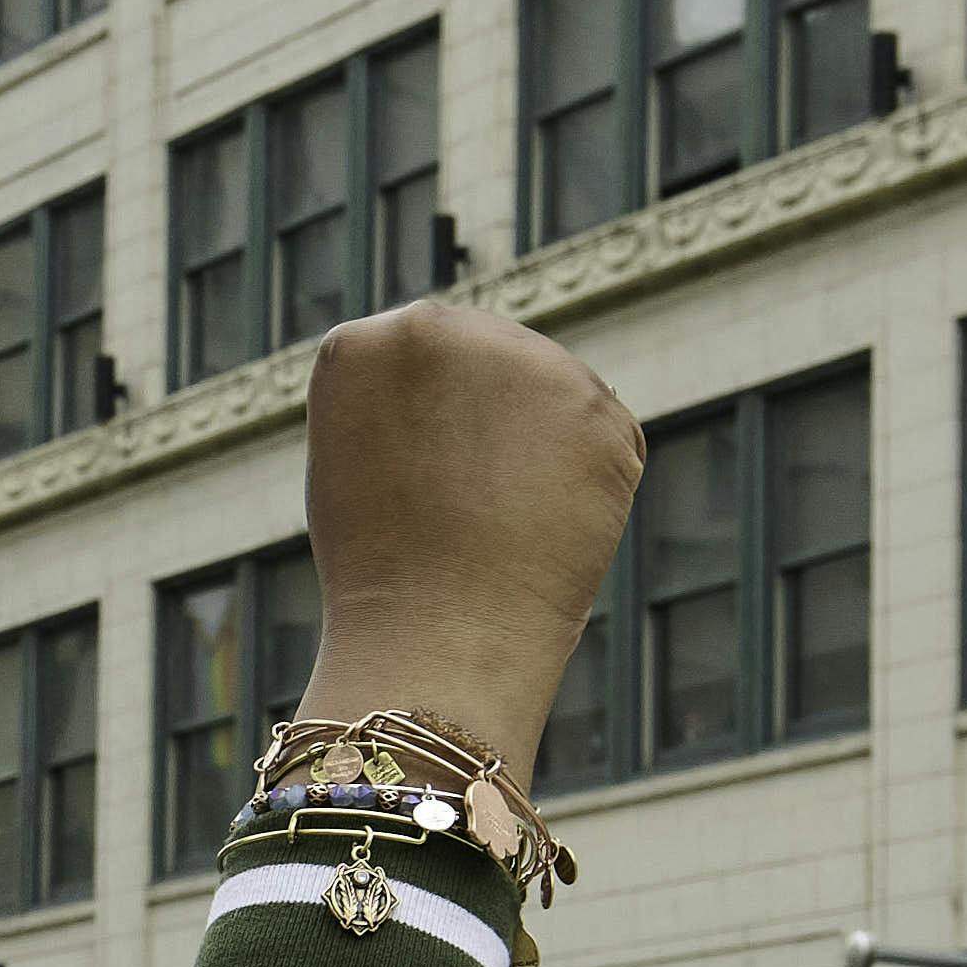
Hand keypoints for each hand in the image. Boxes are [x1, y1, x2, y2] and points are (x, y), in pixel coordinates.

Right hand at [295, 303, 643, 789]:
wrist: (438, 638)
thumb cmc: (383, 569)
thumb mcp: (359, 457)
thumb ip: (405, 398)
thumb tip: (471, 383)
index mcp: (365, 343)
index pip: (418, 360)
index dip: (424, 427)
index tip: (413, 481)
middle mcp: (442, 328)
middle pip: (490, 362)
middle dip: (490, 423)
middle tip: (467, 506)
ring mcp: (526, 359)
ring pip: (551, 395)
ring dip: (541, 449)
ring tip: (502, 518)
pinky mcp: (597, 406)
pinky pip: (606, 436)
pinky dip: (591, 480)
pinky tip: (550, 522)